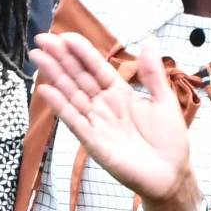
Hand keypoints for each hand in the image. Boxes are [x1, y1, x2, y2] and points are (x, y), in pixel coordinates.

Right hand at [30, 33, 196, 210]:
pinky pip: (74, 121)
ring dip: (55, 76)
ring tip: (38, 56)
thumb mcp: (164, 100)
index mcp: (120, 93)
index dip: (81, 51)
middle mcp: (104, 105)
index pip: (96, 67)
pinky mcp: (93, 142)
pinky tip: (46, 90)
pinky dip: (60, 106)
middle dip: (61, 58)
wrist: (171, 175)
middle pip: (79, 77)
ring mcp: (96, 123)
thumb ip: (152, 71)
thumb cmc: (170, 140)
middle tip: (42, 39)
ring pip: (72, 94)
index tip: (65, 36)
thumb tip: (149, 38)